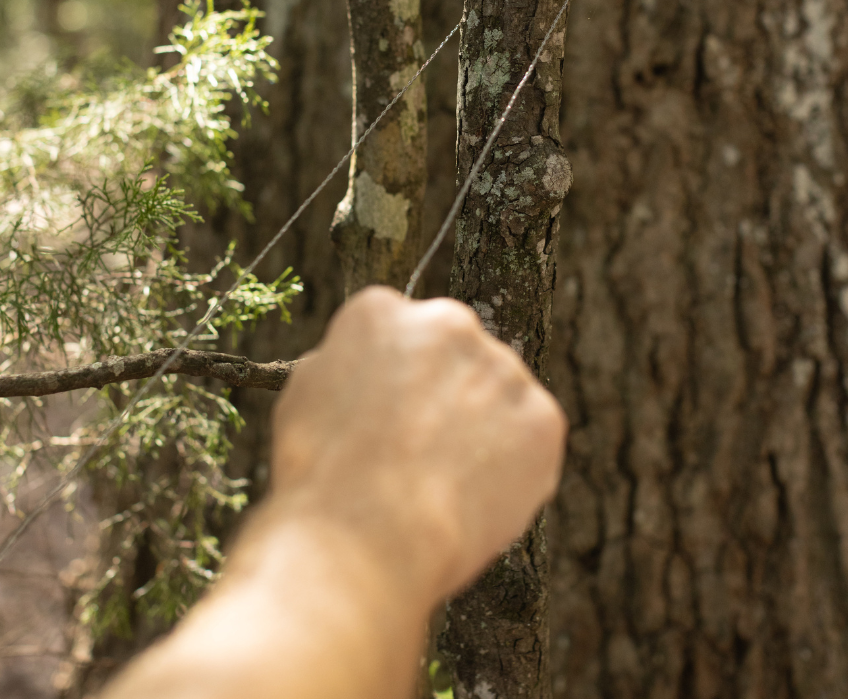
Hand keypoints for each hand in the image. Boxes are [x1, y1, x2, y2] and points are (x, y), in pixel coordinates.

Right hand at [270, 285, 567, 603]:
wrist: (364, 538)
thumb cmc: (320, 475)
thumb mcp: (305, 394)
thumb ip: (346, 364)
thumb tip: (370, 372)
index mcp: (382, 309)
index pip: (398, 331)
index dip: (390, 381)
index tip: (383, 418)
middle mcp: (448, 322)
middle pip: (454, 353)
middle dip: (443, 392)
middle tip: (420, 450)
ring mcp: (501, 368)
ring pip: (496, 392)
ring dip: (480, 426)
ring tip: (442, 484)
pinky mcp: (541, 418)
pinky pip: (531, 437)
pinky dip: (513, 466)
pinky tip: (473, 498)